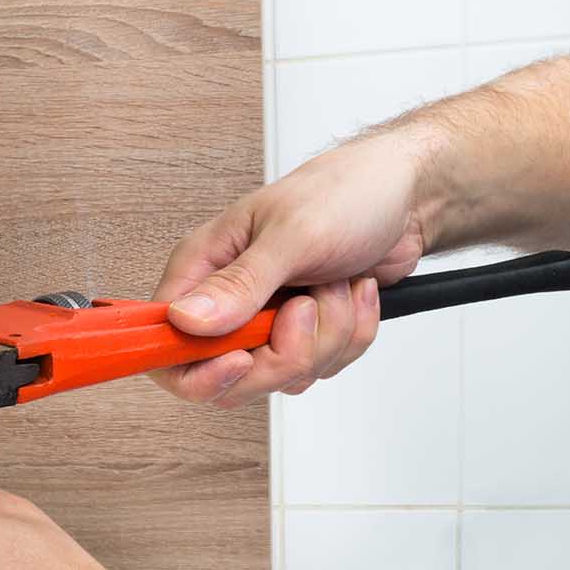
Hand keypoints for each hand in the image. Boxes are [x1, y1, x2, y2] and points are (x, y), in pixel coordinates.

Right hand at [151, 126, 439, 405]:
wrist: (405, 195)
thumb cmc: (346, 193)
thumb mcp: (292, 234)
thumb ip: (239, 284)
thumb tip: (184, 320)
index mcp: (205, 267)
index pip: (164, 342)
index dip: (196, 369)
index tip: (240, 358)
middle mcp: (228, 300)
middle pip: (230, 376)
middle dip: (284, 352)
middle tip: (306, 307)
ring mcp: (268, 322)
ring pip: (282, 375)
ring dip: (327, 336)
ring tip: (335, 284)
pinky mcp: (305, 334)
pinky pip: (321, 367)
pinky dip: (351, 335)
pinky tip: (354, 293)